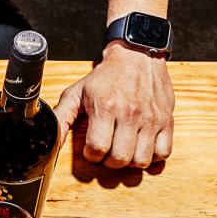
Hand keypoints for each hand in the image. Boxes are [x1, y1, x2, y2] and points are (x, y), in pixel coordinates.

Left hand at [53, 43, 174, 168]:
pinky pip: (164, 152)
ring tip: (124, 149)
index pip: (97, 149)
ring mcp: (152, 118)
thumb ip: (60, 118)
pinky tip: (141, 147)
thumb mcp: (76, 93)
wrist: (137, 56)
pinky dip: (152, 156)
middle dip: (108, 161)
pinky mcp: (168, 120)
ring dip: (129, 161)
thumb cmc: (104, 77)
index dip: (91, 155)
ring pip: (141, 160)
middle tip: (107, 151)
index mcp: (106, 107)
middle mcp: (131, 113)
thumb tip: (49, 142)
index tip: (92, 147)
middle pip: (119, 159)